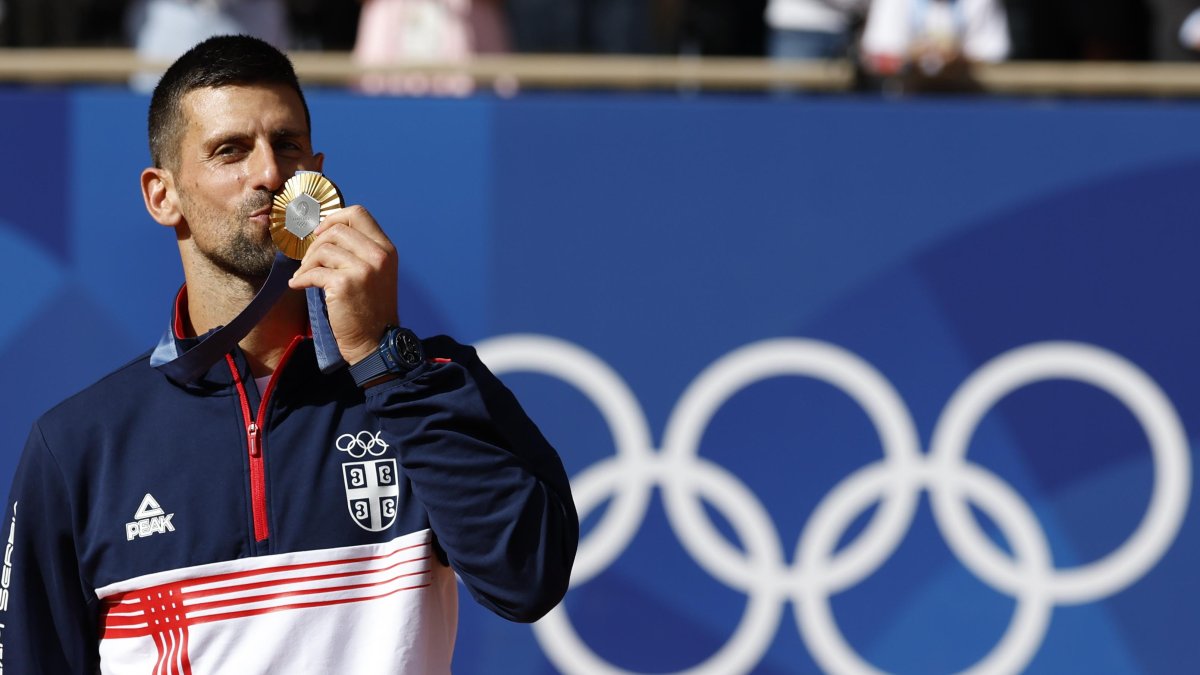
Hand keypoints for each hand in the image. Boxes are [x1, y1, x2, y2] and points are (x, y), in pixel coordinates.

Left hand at [287, 205, 398, 364]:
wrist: (376, 341)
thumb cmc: (371, 308)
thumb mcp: (377, 272)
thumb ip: (360, 250)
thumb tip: (326, 231)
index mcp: (386, 249)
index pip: (358, 214)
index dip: (334, 218)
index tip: (321, 233)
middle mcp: (378, 256)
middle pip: (336, 229)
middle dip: (316, 243)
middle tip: (310, 261)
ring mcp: (363, 270)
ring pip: (323, 249)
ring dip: (307, 263)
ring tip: (305, 276)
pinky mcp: (345, 285)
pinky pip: (313, 272)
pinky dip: (301, 278)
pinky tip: (299, 285)